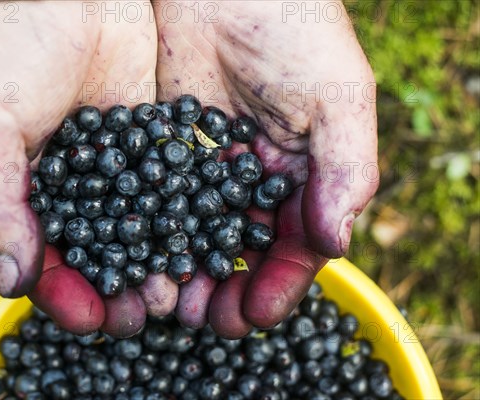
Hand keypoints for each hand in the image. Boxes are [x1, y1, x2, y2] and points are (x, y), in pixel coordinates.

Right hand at [0, 1, 156, 336]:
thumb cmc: (8, 49)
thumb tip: (10, 282)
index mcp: (23, 190)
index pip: (43, 257)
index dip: (63, 292)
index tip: (89, 318)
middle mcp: (75, 186)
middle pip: (99, 251)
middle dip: (120, 285)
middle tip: (145, 315)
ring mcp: (118, 165)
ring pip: (141, 226)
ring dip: (158, 260)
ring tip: (179, 291)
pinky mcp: (155, 139)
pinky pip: (172, 185)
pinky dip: (187, 213)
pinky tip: (205, 238)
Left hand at [153, 0, 378, 337]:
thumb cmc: (295, 31)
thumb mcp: (338, 98)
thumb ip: (346, 171)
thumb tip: (336, 244)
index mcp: (302, 176)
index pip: (294, 245)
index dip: (278, 284)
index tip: (253, 313)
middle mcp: (254, 180)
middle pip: (241, 250)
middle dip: (225, 288)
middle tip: (204, 319)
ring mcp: (207, 168)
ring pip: (196, 233)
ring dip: (184, 271)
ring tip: (167, 303)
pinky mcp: (165, 148)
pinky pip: (158, 198)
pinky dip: (150, 230)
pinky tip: (136, 255)